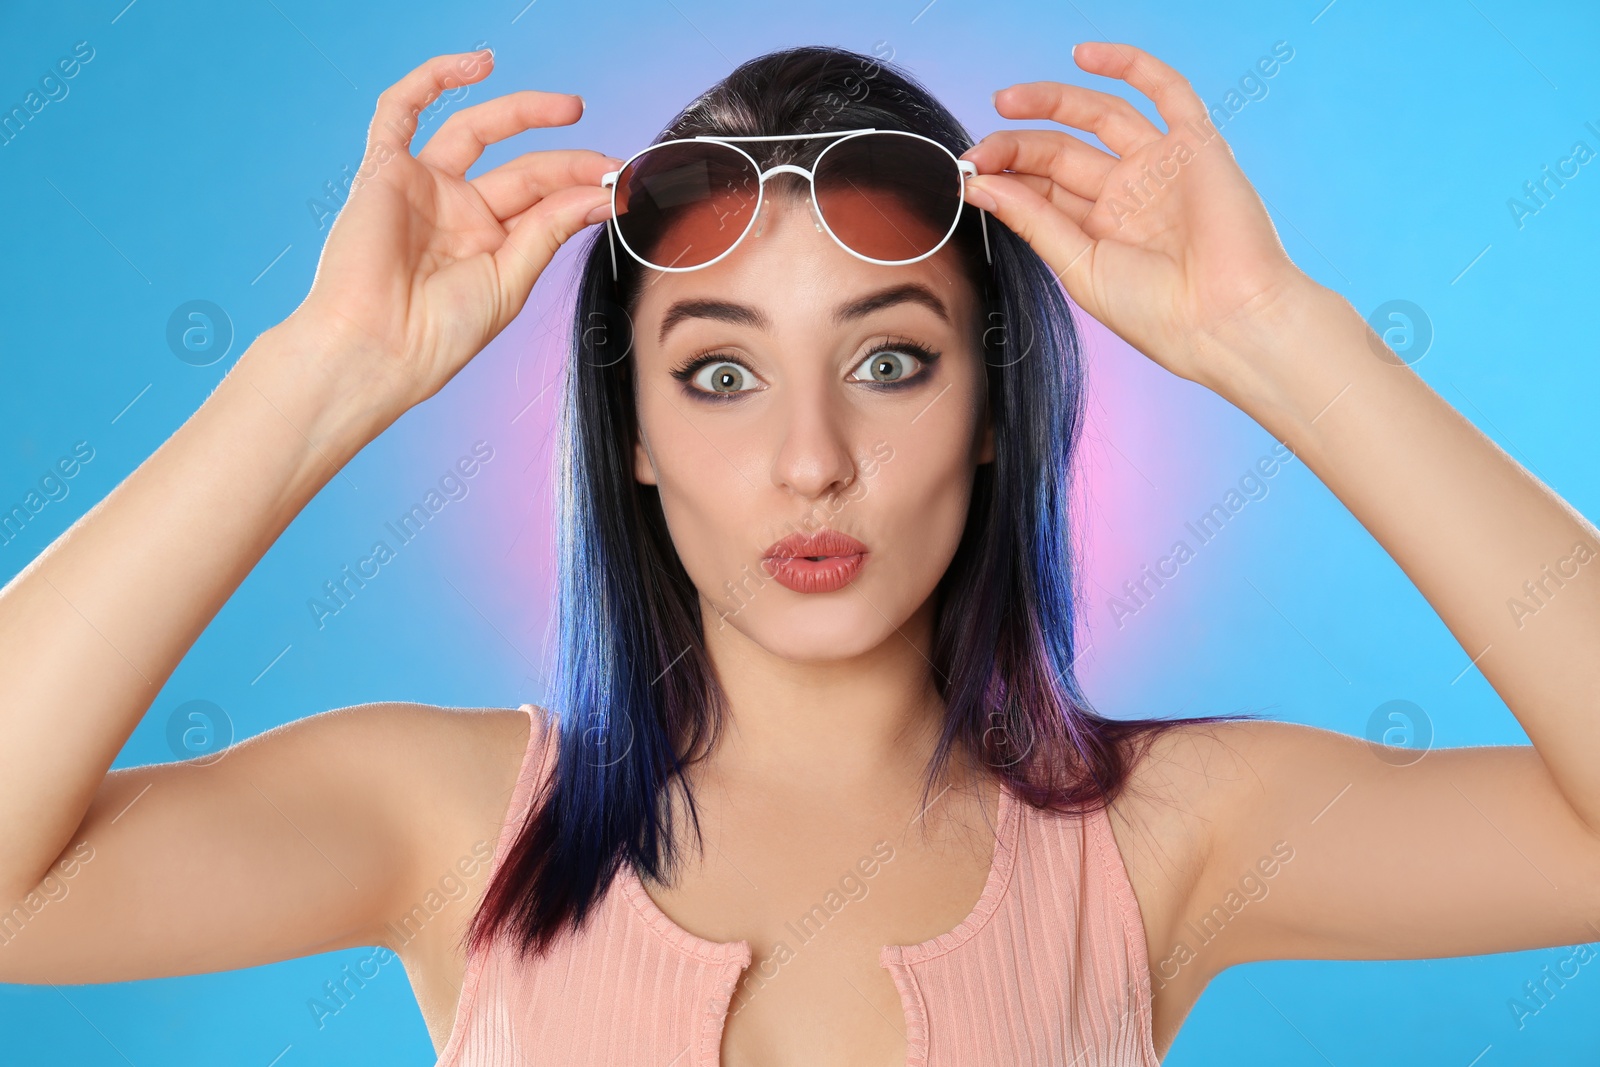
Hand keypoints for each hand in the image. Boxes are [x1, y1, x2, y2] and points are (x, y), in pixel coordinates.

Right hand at [286, 49, 617, 414]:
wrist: (378, 349)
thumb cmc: (439, 335)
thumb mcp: (510, 280)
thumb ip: (550, 228)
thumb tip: (602, 194)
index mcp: (491, 245)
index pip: (545, 200)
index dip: (584, 188)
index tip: (623, 185)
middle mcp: (459, 212)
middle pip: (524, 169)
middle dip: (569, 161)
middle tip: (609, 161)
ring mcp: (422, 188)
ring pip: (476, 130)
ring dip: (522, 111)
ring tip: (570, 107)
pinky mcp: (384, 171)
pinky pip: (401, 110)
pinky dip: (432, 80)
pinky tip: (476, 67)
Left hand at [960, 42, 1315, 393]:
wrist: (1224, 319)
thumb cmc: (1156, 312)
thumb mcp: (1078, 266)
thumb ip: (1032, 220)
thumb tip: (979, 184)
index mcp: (1099, 232)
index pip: (1042, 188)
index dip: (1004, 175)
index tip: (968, 174)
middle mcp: (1128, 195)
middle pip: (1062, 152)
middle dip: (1017, 146)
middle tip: (980, 150)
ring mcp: (1161, 167)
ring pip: (1100, 116)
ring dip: (1051, 101)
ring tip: (1005, 101)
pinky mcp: (1196, 144)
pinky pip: (1166, 90)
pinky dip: (1128, 66)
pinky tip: (1082, 56)